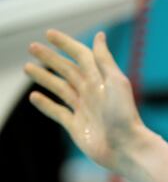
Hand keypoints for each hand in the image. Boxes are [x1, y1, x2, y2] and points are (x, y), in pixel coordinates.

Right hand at [23, 29, 144, 171]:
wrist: (127, 148)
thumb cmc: (124, 115)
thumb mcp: (115, 82)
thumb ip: (104, 60)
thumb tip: (100, 35)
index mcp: (100, 80)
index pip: (81, 56)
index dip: (66, 44)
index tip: (49, 33)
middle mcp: (91, 93)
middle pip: (67, 70)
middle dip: (50, 58)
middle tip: (32, 47)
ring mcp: (84, 109)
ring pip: (60, 89)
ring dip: (44, 78)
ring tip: (27, 67)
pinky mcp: (77, 126)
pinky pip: (58, 112)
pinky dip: (45, 104)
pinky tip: (34, 96)